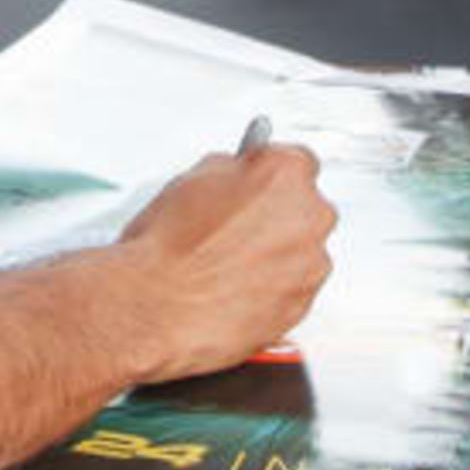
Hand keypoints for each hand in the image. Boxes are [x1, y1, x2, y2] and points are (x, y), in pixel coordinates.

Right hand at [108, 142, 335, 381]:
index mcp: (285, 172)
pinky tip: (236, 288)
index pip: (297, 163)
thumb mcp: (192, 180)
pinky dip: (273, 288)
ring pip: (302, 251)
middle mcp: (309, 215)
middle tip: (238, 228)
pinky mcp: (303, 303)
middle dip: (277, 216)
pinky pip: (294, 289)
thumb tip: (240, 175)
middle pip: (306, 208)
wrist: (158, 306)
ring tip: (232, 265)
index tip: (259, 187)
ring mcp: (311, 262)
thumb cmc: (169, 248)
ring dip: (277, 255)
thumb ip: (232, 171)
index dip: (270, 178)